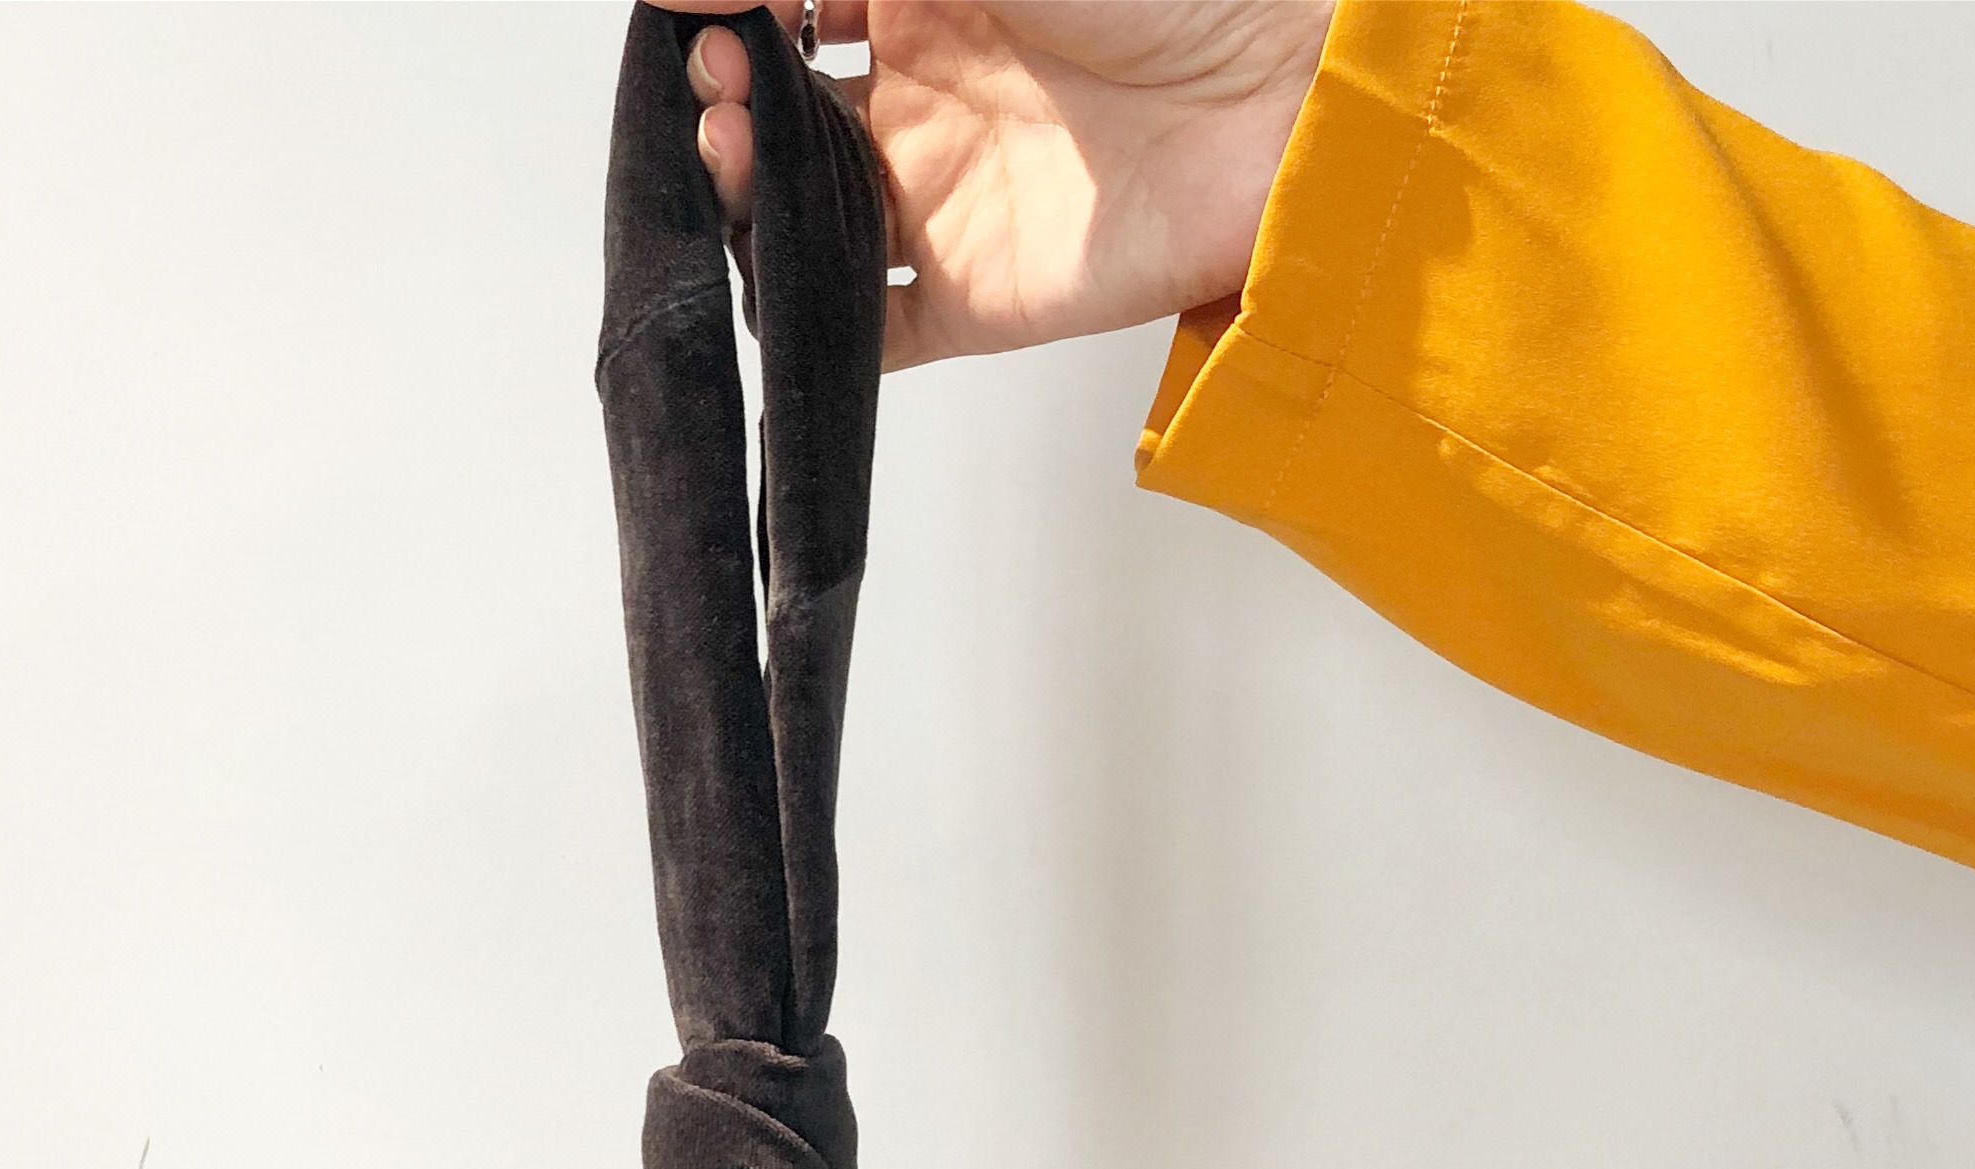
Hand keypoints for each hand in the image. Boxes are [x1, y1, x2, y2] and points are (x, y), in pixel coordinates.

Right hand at [663, 1, 1333, 369]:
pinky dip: (810, 323)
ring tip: (738, 154)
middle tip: (723, 81)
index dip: (729, 5)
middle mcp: (930, 92)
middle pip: (780, 110)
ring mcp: (947, 197)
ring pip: (803, 216)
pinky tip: (773, 286)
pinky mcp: (975, 294)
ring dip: (746, 198)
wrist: (1279, 104)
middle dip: (726, 97)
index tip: (695, 6)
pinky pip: (870, 329)